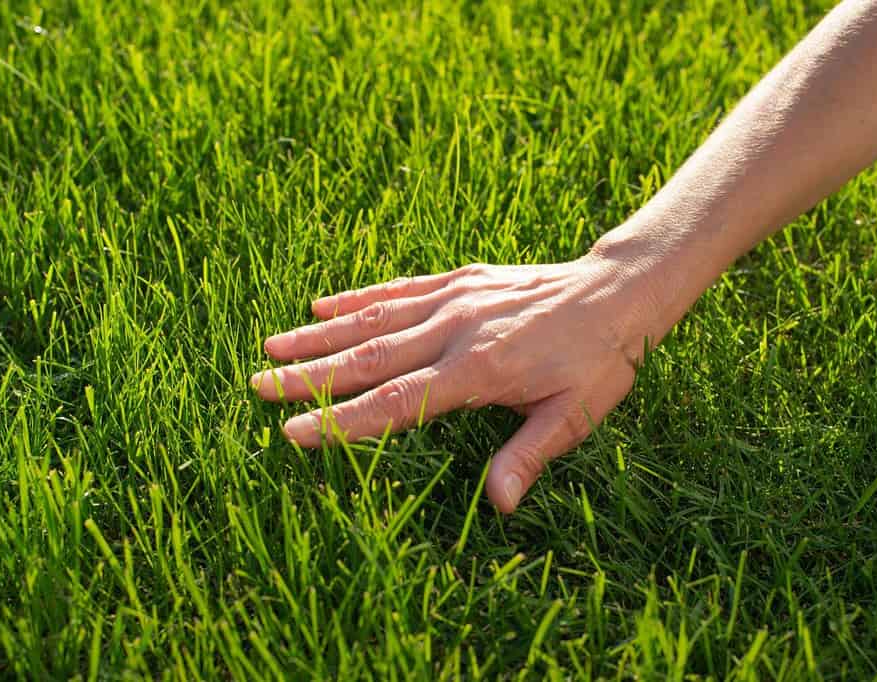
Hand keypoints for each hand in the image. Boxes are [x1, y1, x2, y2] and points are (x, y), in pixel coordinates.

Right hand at [251, 243, 670, 512]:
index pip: (395, 402)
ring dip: (319, 334)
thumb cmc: (599, 361)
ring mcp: (454, 299)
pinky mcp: (459, 279)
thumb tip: (497, 506)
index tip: (293, 433)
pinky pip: (399, 288)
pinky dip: (357, 297)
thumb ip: (529, 456)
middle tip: (257, 387)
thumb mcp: (575, 416)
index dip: (341, 421)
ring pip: (373, 319)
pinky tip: (322, 304)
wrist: (618, 291)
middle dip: (309, 376)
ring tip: (269, 345)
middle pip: (369, 358)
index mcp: (478, 371)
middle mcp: (455, 330)